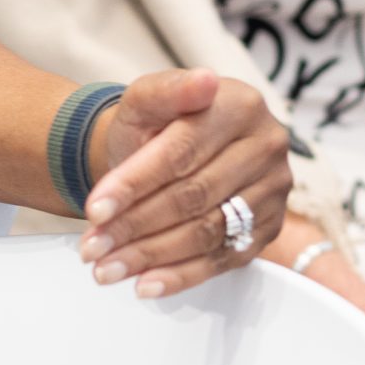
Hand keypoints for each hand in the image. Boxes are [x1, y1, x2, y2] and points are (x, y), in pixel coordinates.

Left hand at [76, 69, 291, 298]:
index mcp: (240, 106)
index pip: (181, 153)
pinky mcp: (268, 229)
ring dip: (152, 256)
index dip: (134, 184)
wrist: (166, 151)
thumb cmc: (152, 126)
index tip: (94, 209)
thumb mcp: (145, 99)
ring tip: (106, 268)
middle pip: (193, 197)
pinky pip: (223, 259)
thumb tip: (203, 80)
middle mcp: (266, 148)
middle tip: (92, 248)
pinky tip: (146, 284)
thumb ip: (166, 89)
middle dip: (135, 226)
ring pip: (207, 232)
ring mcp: (273, 192)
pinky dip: (181, 276)